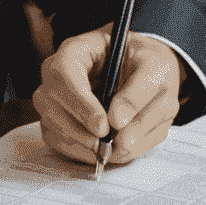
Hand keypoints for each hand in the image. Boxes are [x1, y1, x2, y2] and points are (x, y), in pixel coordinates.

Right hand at [33, 28, 183, 168]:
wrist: (145, 75)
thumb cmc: (145, 63)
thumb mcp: (154, 68)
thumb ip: (139, 91)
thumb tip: (117, 121)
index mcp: (77, 51)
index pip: (63, 73)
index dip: (80, 102)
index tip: (104, 125)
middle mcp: (57, 75)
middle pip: (51, 104)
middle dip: (82, 130)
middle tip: (111, 145)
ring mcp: (54, 101)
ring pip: (55, 128)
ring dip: (86, 145)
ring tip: (117, 146)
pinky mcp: (58, 124)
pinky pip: (61, 144)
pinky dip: (85, 154)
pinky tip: (108, 150)